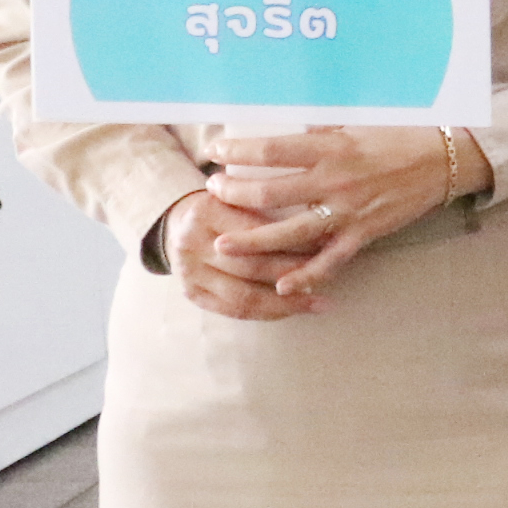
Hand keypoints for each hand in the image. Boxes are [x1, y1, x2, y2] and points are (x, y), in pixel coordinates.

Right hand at [163, 188, 313, 321]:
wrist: (179, 222)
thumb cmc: (225, 205)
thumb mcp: (240, 195)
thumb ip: (267, 205)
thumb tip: (319, 227)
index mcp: (205, 211)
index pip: (255, 231)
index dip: (291, 240)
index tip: (326, 243)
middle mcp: (191, 243)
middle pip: (251, 265)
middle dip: (293, 273)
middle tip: (328, 275)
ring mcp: (188, 272)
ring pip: (244, 295)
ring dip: (285, 302)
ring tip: (318, 302)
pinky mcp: (191, 293)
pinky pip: (234, 310)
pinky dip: (267, 312)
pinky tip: (293, 310)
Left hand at [203, 126, 486, 302]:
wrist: (444, 160)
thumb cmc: (402, 136)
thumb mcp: (359, 123)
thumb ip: (324, 130)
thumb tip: (293, 128)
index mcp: (330, 148)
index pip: (271, 150)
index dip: (238, 152)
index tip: (215, 153)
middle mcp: (334, 180)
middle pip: (270, 193)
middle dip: (235, 193)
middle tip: (214, 191)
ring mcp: (348, 211)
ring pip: (290, 232)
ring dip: (253, 240)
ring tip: (224, 244)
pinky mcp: (364, 233)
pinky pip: (330, 260)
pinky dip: (306, 275)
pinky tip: (282, 285)